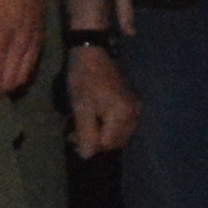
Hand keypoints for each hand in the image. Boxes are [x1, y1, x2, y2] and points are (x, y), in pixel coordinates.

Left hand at [66, 39, 138, 155]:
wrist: (94, 50)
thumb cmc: (85, 77)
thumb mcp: (81, 107)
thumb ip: (86, 134)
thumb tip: (86, 157)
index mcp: (123, 115)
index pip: (106, 145)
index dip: (88, 145)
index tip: (70, 135)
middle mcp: (135, 114)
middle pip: (115, 142)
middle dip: (95, 141)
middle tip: (74, 132)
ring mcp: (136, 108)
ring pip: (118, 134)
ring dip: (101, 134)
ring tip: (83, 124)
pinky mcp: (133, 102)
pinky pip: (122, 124)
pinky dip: (108, 125)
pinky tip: (94, 117)